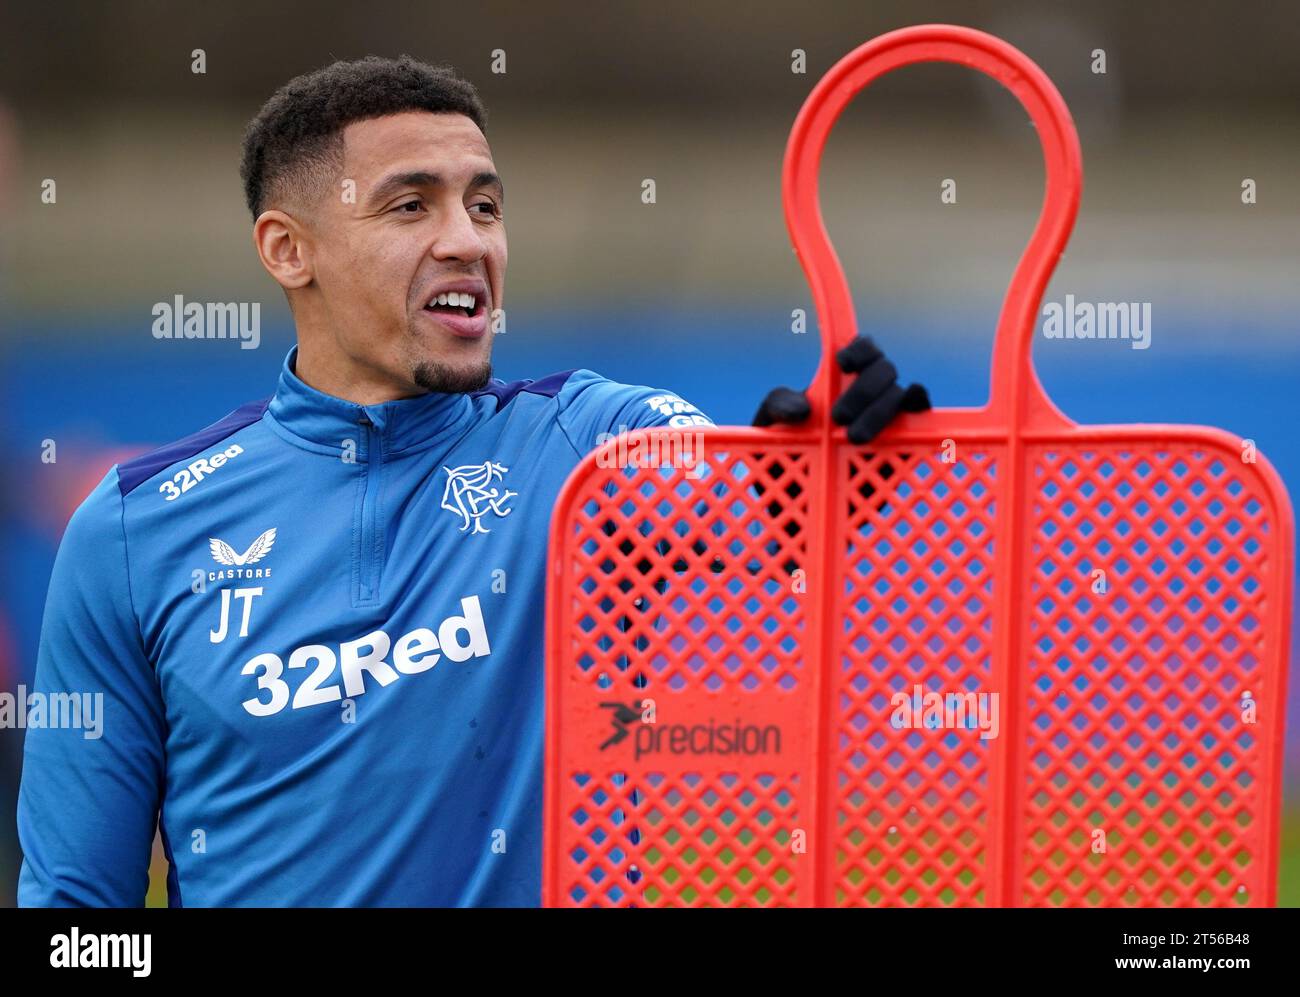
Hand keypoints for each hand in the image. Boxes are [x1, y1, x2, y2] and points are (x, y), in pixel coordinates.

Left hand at [752, 336, 930, 443]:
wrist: (796, 489)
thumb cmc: (785, 443)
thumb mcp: (770, 422)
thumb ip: (779, 406)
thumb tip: (803, 410)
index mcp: (843, 376)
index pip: (863, 348)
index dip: (859, 349)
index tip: (842, 363)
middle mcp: (871, 389)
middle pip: (884, 369)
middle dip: (863, 390)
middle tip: (838, 417)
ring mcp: (890, 414)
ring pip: (900, 395)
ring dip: (878, 412)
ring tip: (853, 437)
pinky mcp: (902, 440)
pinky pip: (919, 419)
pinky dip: (917, 412)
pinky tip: (905, 418)